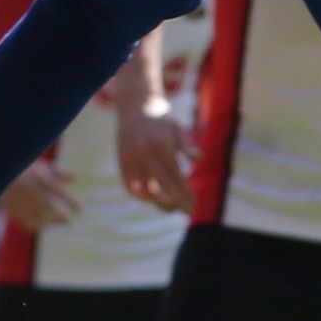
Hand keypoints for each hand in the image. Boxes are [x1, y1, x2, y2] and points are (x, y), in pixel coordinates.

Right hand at [0, 162, 79, 229]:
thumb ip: (59, 172)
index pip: (67, 198)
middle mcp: (38, 195)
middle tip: (69, 220)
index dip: (76, 206)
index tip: (79, 210)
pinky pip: (32, 224)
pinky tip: (43, 223)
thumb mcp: (42, 167)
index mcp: (46, 183)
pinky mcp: (17, 213)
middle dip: (65, 218)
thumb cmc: (23, 170)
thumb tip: (76, 177)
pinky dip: (38, 225)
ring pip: (45, 221)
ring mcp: (27, 205)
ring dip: (53, 222)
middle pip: (58, 214)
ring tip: (58, 222)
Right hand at [114, 95, 191, 214]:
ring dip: (159, 203)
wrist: (135, 108)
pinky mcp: (121, 163)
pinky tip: (155, 201)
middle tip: (189, 212)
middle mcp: (144, 154)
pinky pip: (130, 186)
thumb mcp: (178, 128)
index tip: (195, 206)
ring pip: (144, 190)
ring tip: (173, 208)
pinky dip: (142, 196)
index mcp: (161, 146)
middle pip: (161, 186)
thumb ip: (188, 144)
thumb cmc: (162, 122)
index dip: (185, 194)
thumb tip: (199, 159)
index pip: (175, 177)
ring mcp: (131, 159)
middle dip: (176, 202)